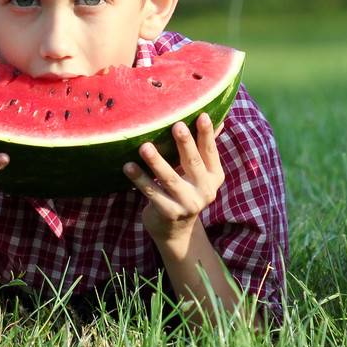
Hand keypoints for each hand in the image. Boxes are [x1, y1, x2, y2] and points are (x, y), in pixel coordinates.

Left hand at [126, 113, 224, 250]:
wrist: (176, 231)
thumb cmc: (185, 190)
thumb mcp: (198, 173)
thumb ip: (203, 149)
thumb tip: (218, 118)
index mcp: (215, 176)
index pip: (210, 152)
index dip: (207, 134)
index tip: (202, 115)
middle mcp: (205, 191)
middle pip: (193, 163)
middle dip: (185, 144)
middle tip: (176, 126)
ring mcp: (188, 204)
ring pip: (170, 179)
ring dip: (156, 161)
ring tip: (144, 147)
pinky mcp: (169, 213)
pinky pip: (152, 192)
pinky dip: (139, 179)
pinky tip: (128, 166)